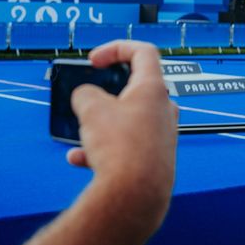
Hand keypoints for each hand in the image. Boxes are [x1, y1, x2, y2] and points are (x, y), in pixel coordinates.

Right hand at [66, 40, 178, 213]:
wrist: (135, 196)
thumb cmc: (121, 149)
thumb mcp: (90, 109)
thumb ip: (86, 93)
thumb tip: (87, 98)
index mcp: (154, 89)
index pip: (143, 52)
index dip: (116, 48)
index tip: (94, 60)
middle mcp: (164, 110)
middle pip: (135, 89)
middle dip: (106, 93)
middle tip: (89, 100)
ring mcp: (162, 135)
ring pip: (127, 121)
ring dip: (101, 125)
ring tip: (81, 135)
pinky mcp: (156, 159)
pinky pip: (126, 147)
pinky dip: (103, 149)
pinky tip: (80, 160)